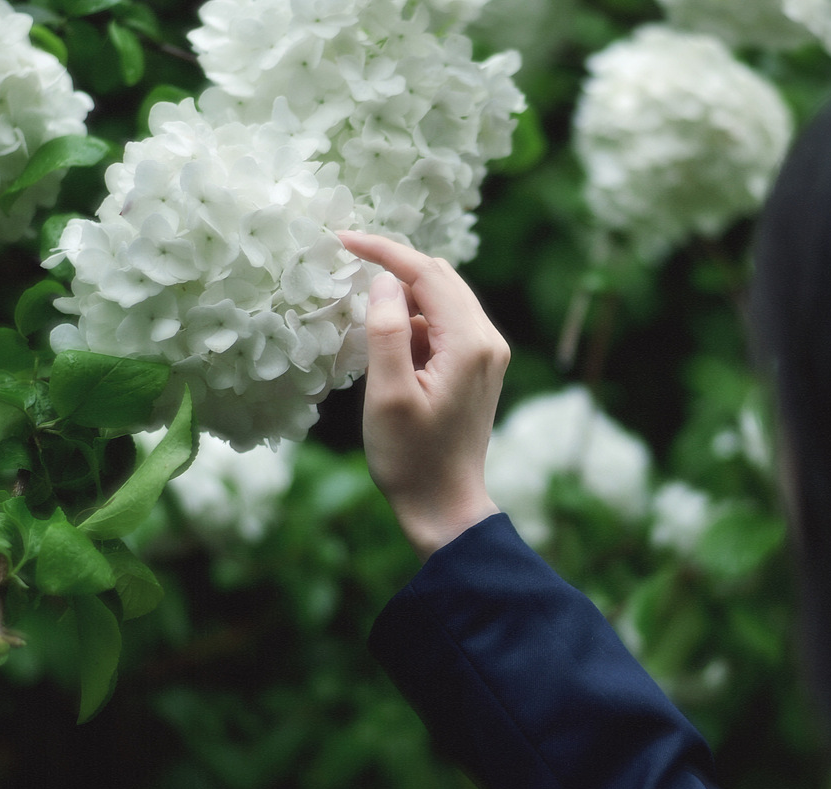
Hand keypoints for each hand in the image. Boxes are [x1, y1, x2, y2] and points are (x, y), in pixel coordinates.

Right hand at [339, 231, 508, 561]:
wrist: (445, 506)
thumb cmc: (412, 458)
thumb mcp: (388, 394)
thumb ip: (387, 332)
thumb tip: (382, 281)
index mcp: (471, 343)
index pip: (428, 273)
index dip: (384, 252)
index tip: (341, 240)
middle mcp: (488, 341)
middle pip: (440, 279)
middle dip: (394, 269)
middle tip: (345, 267)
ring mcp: (487, 355)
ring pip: (442, 302)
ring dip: (403, 301)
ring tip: (363, 327)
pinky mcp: (477, 369)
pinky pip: (445, 328)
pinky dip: (414, 326)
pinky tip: (387, 350)